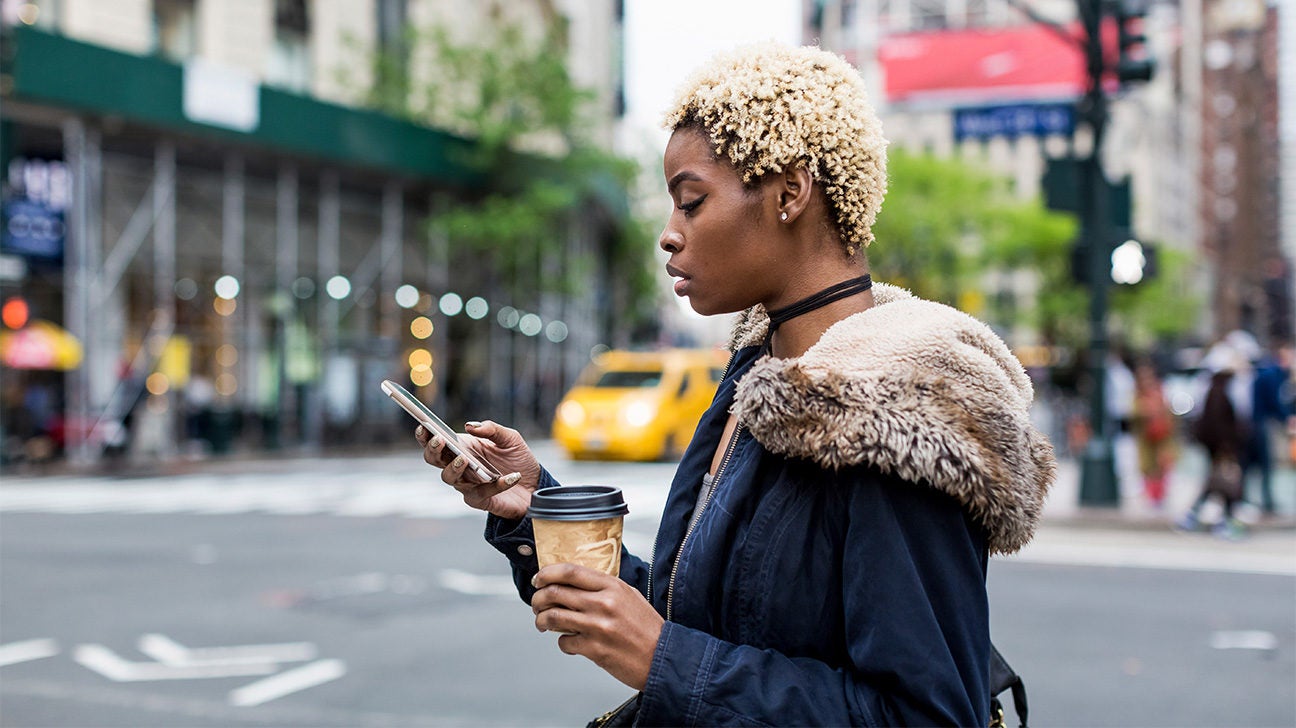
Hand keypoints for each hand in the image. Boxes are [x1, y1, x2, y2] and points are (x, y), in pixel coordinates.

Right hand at [415, 420, 541, 520]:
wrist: (534, 484)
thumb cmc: (518, 459)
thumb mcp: (510, 438)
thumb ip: (491, 429)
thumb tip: (469, 426)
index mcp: (463, 447)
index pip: (437, 441)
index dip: (425, 435)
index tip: (423, 426)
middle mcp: (460, 466)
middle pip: (434, 460)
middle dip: (433, 451)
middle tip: (440, 441)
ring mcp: (467, 483)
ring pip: (449, 478)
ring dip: (453, 468)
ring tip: (464, 459)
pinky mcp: (479, 499)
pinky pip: (480, 492)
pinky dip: (496, 485)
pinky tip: (512, 477)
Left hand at [530, 564, 663, 690]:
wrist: (663, 657)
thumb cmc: (646, 628)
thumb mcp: (628, 596)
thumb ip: (602, 587)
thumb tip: (571, 584)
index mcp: (612, 586)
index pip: (570, 571)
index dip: (548, 573)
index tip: (539, 579)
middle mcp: (603, 603)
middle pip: (555, 592)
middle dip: (538, 599)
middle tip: (536, 604)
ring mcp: (598, 626)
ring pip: (553, 617)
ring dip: (542, 620)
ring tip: (543, 623)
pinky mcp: (594, 649)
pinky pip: (564, 642)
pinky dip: (563, 643)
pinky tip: (571, 643)